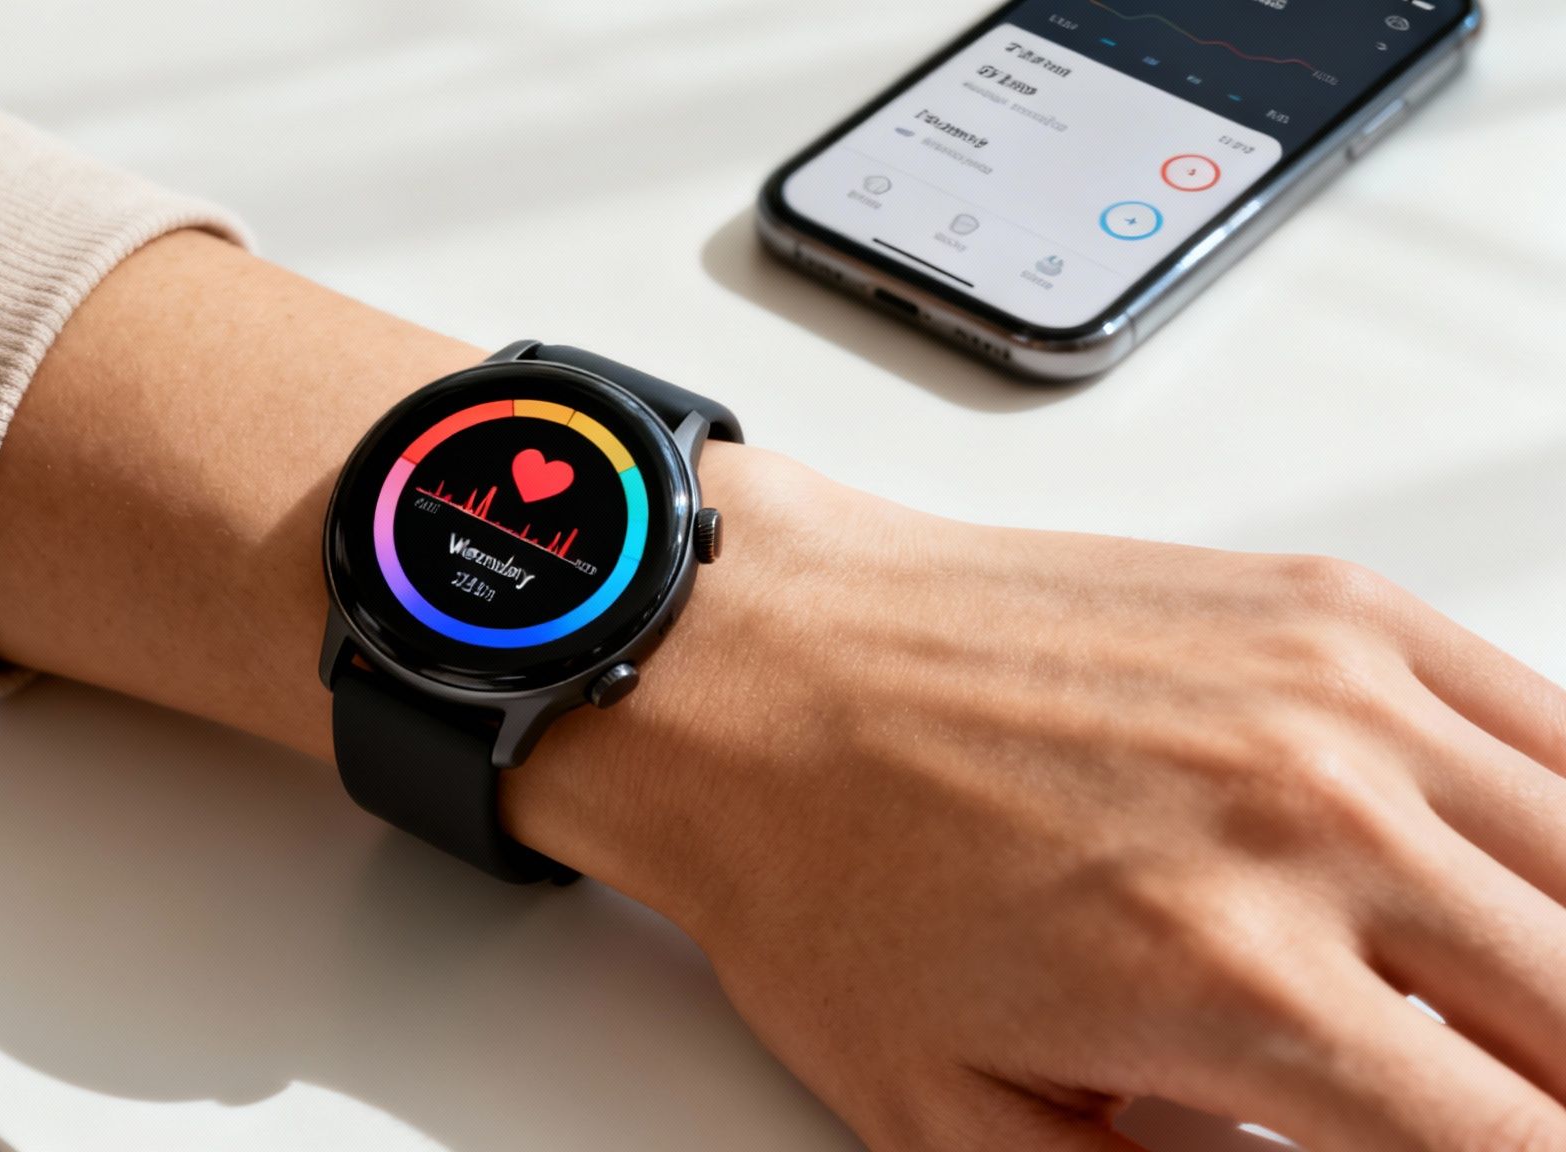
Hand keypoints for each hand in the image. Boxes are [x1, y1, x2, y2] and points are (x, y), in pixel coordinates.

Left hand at [510, 446, 1565, 1150]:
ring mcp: (1340, 695)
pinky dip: (1561, 824)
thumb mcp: (956, 1124)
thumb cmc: (826, 868)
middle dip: (1555, 1082)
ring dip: (1564, 963)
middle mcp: (1312, 822)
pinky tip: (1518, 877)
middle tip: (1492, 1099)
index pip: (1512, 1143)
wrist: (760, 670)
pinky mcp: (1334, 609)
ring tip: (1505, 1009)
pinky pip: (1552, 726)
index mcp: (1227, 977)